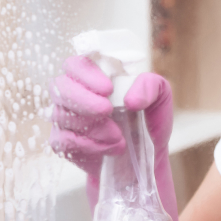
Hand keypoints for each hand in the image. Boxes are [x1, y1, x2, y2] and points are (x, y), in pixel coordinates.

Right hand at [49, 57, 181, 220]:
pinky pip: (63, 141)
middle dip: (83, 100)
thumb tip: (130, 99)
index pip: (76, 64)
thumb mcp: (160, 97)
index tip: (107, 89)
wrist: (145, 156)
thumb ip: (149, 85)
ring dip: (93, 127)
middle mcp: (75, 93)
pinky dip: (88, 146)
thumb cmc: (149, 119)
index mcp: (95, 75)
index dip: (86, 74)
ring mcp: (65, 118)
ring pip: (61, 116)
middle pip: (60, 87)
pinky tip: (109, 149)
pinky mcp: (63, 142)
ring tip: (119, 137)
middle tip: (107, 111)